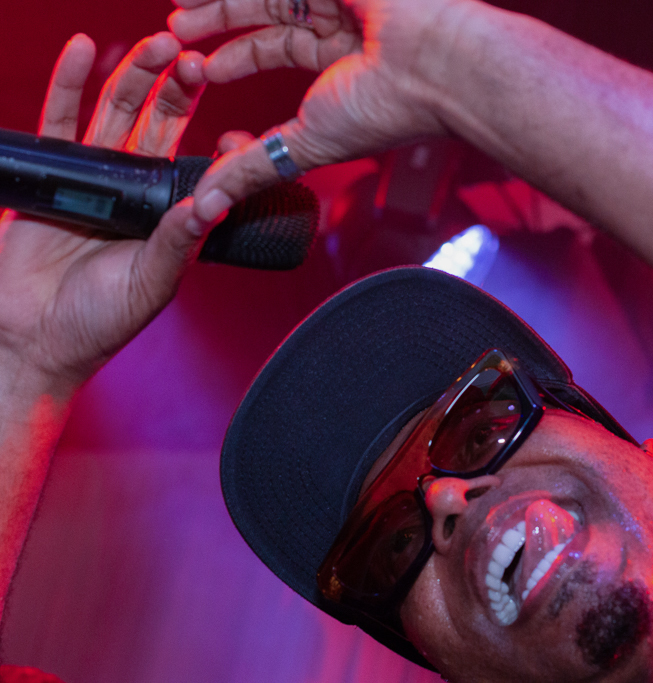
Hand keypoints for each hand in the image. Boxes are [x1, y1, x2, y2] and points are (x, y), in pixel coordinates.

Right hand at [0, 32, 213, 396]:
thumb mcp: (150, 284)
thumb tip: (211, 203)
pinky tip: (82, 49)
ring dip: (136, 75)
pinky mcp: (53, 174)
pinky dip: (69, 82)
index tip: (239, 132)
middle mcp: (137, 190)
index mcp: (168, 215)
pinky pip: (60, 120)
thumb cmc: (99, 321)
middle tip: (198, 60)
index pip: (198, 167)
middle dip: (181, 90)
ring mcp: (96, 177)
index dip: (218, 146)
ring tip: (158, 43)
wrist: (34, 337)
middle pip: (162, 125)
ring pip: (118, 113)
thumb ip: (176, 243)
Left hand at [168, 0, 465, 221]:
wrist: (438, 68)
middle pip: (265, 13)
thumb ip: (253, 167)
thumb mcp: (305, 144)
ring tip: (178, 6)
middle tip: (175, 34)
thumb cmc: (390, 109)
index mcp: (341, 63)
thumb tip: (207, 204)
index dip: (233, 60)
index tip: (201, 72)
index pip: (276, 50)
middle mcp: (341, 25)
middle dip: (216, 24)